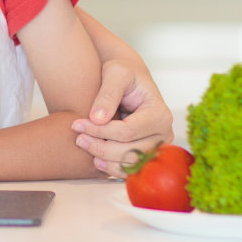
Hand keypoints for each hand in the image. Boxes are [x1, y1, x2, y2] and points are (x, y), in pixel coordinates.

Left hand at [72, 59, 173, 176]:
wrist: (129, 79)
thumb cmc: (123, 72)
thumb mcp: (115, 73)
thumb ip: (107, 95)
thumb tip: (97, 119)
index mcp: (160, 113)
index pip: (127, 131)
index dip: (99, 132)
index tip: (76, 124)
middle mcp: (164, 133)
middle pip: (131, 152)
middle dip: (101, 147)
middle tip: (78, 138)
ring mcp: (158, 146)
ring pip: (131, 164)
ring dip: (105, 160)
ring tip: (84, 146)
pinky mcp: (148, 154)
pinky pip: (131, 169)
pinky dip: (112, 167)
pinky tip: (95, 158)